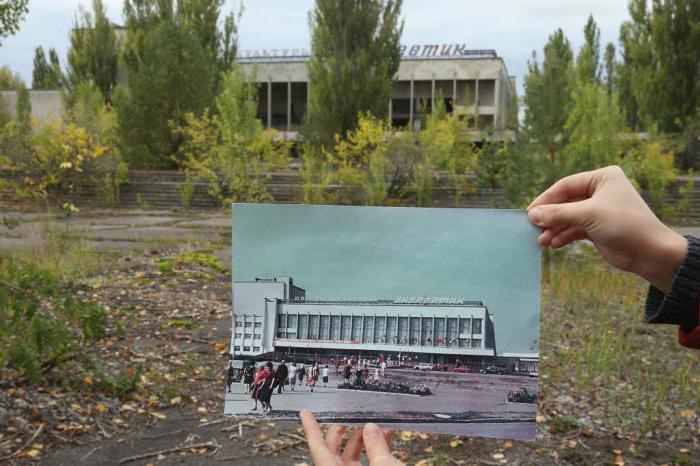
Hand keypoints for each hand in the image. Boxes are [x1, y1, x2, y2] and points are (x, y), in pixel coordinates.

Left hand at [300, 410, 403, 464]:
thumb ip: (376, 446)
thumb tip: (370, 428)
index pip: (317, 447)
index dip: (311, 428)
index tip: (305, 413)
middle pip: (333, 450)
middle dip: (342, 429)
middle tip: (346, 414)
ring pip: (351, 457)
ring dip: (362, 439)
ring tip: (375, 424)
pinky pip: (365, 463)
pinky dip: (373, 451)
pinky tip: (385, 437)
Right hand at [527, 165, 686, 292]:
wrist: (649, 252)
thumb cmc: (624, 224)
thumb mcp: (588, 215)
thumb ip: (558, 213)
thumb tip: (532, 215)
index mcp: (602, 178)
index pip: (565, 185)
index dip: (546, 199)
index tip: (529, 213)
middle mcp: (599, 191)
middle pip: (565, 202)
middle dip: (550, 217)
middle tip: (533, 229)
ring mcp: (598, 210)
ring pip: (568, 217)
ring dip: (554, 229)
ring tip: (542, 241)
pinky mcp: (596, 227)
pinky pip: (574, 229)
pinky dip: (563, 236)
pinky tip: (554, 244)